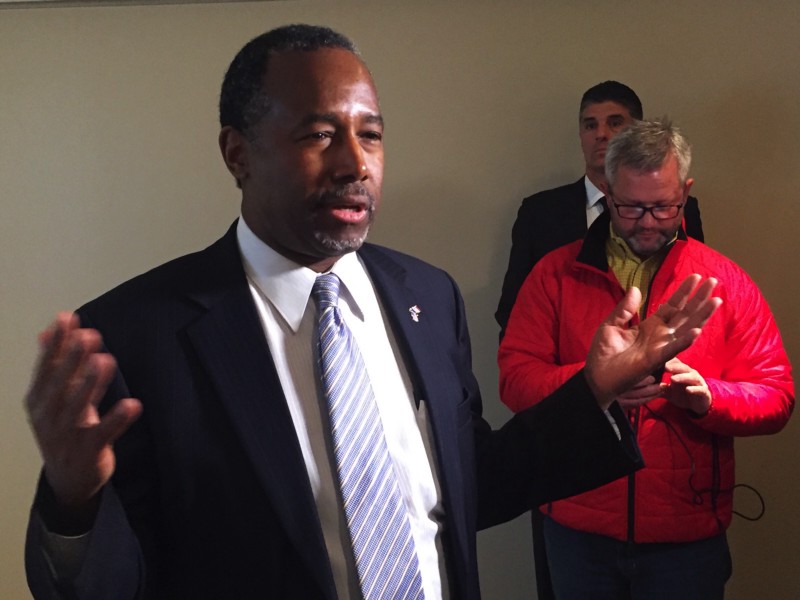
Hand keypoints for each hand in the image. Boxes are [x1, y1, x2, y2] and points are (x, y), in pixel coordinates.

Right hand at [25, 313, 141, 512]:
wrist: (67, 480)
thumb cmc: (62, 429)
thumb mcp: (52, 397)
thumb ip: (53, 364)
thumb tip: (47, 331)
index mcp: (38, 400)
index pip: (45, 367)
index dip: (57, 343)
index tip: (67, 318)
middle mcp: (49, 416)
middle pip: (60, 384)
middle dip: (73, 359)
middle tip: (88, 335)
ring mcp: (68, 435)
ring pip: (79, 407)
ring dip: (92, 383)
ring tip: (105, 360)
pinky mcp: (89, 451)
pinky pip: (104, 433)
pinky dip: (118, 419)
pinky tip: (132, 404)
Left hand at [584, 274, 720, 408]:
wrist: (597, 376)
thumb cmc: (603, 353)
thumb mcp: (611, 325)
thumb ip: (625, 309)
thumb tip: (635, 288)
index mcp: (650, 326)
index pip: (672, 306)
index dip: (683, 292)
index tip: (696, 277)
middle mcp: (660, 335)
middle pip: (685, 314)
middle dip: (699, 298)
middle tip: (713, 281)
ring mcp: (661, 347)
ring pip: (686, 328)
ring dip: (701, 315)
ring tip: (716, 300)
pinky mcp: (656, 359)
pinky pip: (674, 348)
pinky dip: (685, 340)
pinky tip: (697, 330)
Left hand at [662, 357, 711, 414]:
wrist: (699, 404)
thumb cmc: (682, 394)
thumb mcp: (669, 392)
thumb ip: (659, 388)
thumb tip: (647, 384)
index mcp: (681, 372)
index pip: (675, 364)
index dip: (667, 361)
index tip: (657, 360)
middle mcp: (690, 374)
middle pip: (683, 368)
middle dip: (674, 367)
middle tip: (665, 366)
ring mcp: (698, 382)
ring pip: (692, 377)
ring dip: (683, 377)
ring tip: (673, 378)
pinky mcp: (704, 392)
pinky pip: (700, 389)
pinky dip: (694, 389)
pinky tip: (688, 390)